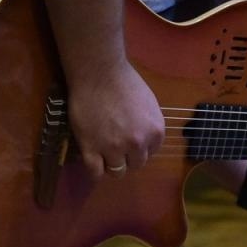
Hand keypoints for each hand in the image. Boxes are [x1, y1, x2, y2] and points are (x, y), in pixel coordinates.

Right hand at [69, 61, 164, 177]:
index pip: (151, 152)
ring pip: (117, 171)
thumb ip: (149, 125)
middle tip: (116, 147)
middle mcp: (138, 143)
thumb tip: (144, 138)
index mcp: (155, 132)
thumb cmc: (125, 83)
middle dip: (128, 158)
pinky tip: (93, 161)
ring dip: (112, 165)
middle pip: (136, 164)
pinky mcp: (91, 149)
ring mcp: (114, 148)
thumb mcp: (149, 104)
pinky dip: (95, 171)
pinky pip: (95, 173)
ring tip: (104, 154)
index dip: (140, 148)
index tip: (130, 141)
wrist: (99, 73)